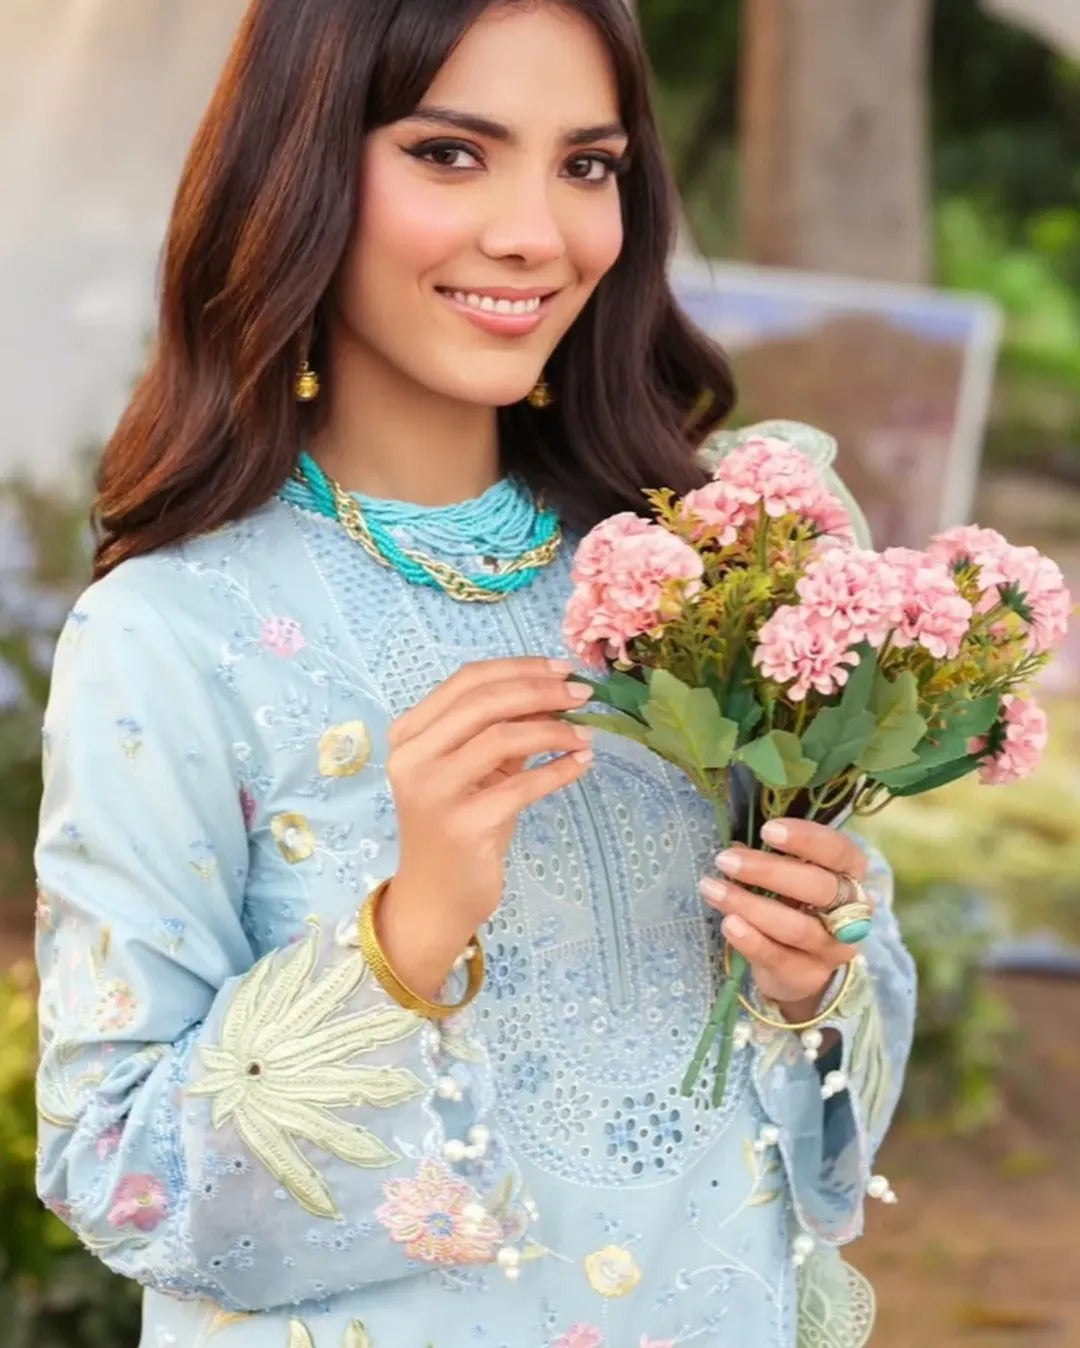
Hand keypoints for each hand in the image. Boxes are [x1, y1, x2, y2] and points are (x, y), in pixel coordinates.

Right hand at [379, 657, 594, 997]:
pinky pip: (521, 786)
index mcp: (409, 734)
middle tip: (581, 693)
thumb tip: (555, 693)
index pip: (467, 680)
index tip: (561, 669)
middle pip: (484, 702)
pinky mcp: (462, 826)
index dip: (519, 668)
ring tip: (585, 733)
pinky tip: (581, 763)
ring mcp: (434, 792)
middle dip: (540, 691)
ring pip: (501, 738)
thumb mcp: (475, 769)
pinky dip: (558, 769)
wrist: (435, 897)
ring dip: (553, 730)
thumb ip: (503, 729)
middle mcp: (412, 758)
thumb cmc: (457, 825)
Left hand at [699, 818, 872, 1022]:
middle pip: (819, 888)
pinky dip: (751, 939)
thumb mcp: (787, 877)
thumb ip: (768, 861)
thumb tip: (734, 848)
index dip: (807, 839)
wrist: (798, 965)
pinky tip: (728, 924)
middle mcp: (853, 911)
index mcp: (850, 874)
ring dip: (749, 905)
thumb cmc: (793, 905)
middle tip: (725, 860)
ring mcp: (833, 948)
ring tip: (712, 889)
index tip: (768, 831)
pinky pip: (779, 957)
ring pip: (796, 927)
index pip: (839, 851)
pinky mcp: (809, 976)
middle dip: (769, 871)